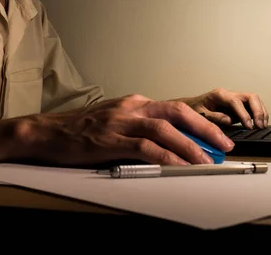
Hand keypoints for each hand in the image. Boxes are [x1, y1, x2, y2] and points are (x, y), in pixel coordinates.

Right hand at [13, 94, 235, 166]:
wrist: (46, 133)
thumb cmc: (79, 130)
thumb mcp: (114, 121)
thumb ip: (138, 127)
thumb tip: (167, 144)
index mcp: (134, 103)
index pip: (175, 109)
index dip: (200, 122)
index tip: (216, 137)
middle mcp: (131, 108)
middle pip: (177, 113)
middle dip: (205, 128)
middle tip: (224, 144)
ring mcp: (121, 122)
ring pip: (165, 129)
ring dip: (190, 145)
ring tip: (207, 160)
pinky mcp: (110, 140)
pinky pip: (145, 147)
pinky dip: (166, 157)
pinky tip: (179, 167)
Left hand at [178, 88, 267, 128]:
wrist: (191, 106)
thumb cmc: (194, 109)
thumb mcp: (200, 114)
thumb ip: (214, 117)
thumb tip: (229, 120)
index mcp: (219, 94)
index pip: (236, 101)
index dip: (244, 114)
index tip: (249, 126)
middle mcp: (229, 94)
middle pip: (250, 97)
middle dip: (258, 111)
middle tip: (259, 125)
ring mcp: (235, 98)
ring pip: (254, 100)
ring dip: (261, 112)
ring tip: (262, 125)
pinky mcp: (239, 105)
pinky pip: (253, 106)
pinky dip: (259, 114)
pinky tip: (260, 123)